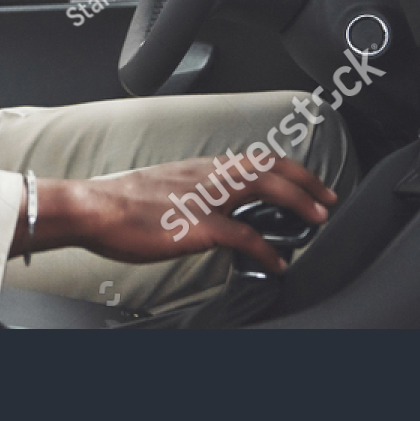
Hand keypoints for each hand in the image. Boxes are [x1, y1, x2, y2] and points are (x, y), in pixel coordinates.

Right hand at [11, 153, 336, 274]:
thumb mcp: (161, 187)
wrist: (92, 207)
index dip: (286, 168)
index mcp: (199, 166)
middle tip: (328, 197)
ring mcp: (204, 198)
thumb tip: (206, 208)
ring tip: (318, 219)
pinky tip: (277, 262)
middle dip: (305, 180)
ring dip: (298, 203)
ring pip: (264, 188)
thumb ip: (189, 192)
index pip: (254, 158)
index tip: (306, 180)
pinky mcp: (197, 225)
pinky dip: (267, 249)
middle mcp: (207, 175)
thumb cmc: (118, 202)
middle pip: (269, 166)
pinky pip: (244, 237)